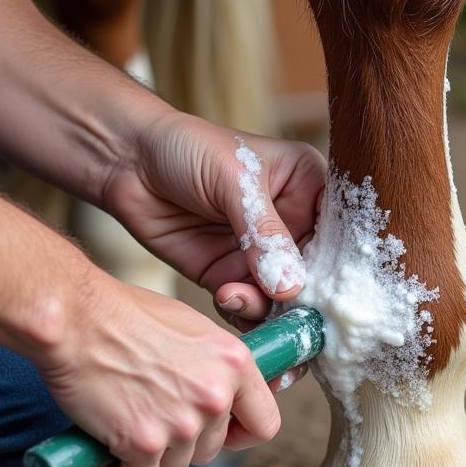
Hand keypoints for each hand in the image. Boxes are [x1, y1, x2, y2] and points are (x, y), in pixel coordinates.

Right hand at [39, 275, 281, 466]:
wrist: (75, 318)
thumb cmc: (123, 315)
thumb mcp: (192, 329)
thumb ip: (216, 366)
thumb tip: (225, 396)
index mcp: (235, 363)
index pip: (265, 423)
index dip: (242, 434)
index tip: (224, 434)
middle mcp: (216, 395)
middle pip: (212, 449)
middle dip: (184, 442)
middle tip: (152, 418)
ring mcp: (182, 422)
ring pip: (177, 466)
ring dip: (153, 456)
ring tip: (127, 425)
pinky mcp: (144, 443)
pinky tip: (109, 448)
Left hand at [102, 111, 325, 325]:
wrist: (126, 160)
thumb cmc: (186, 148)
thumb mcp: (234, 181)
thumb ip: (264, 233)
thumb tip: (291, 287)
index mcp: (308, 187)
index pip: (339, 234)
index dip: (338, 266)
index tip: (331, 293)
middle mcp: (290, 223)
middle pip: (315, 274)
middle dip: (304, 300)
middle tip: (293, 318)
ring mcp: (259, 254)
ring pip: (282, 298)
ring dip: (268, 309)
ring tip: (238, 296)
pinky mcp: (228, 275)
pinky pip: (247, 306)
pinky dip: (242, 313)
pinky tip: (226, 297)